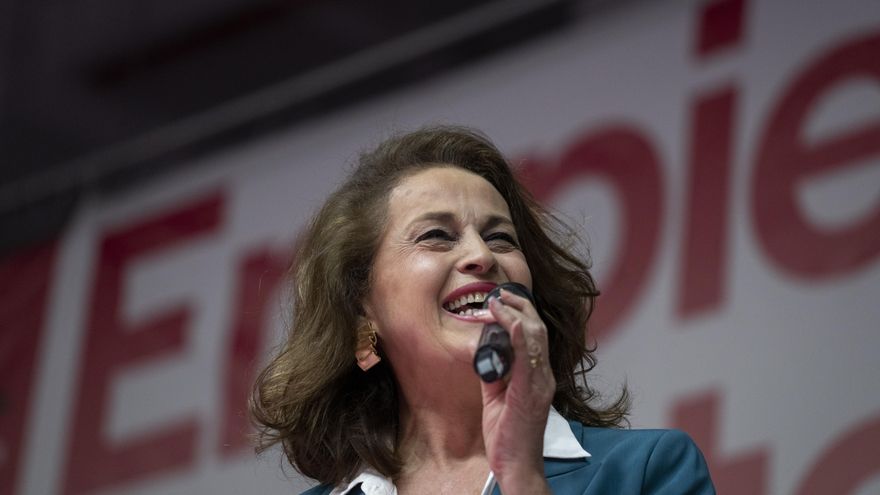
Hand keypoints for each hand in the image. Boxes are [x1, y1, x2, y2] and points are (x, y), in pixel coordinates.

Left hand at [474, 289, 554, 494]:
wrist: (516, 465)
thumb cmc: (508, 435)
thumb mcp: (496, 398)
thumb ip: (494, 374)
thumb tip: (484, 353)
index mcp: (538, 376)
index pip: (537, 336)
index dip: (523, 313)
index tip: (505, 300)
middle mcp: (544, 377)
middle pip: (539, 330)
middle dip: (521, 306)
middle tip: (502, 293)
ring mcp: (539, 384)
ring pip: (536, 339)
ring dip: (516, 315)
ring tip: (499, 301)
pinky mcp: (529, 393)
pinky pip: (527, 360)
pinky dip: (521, 338)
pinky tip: (513, 323)